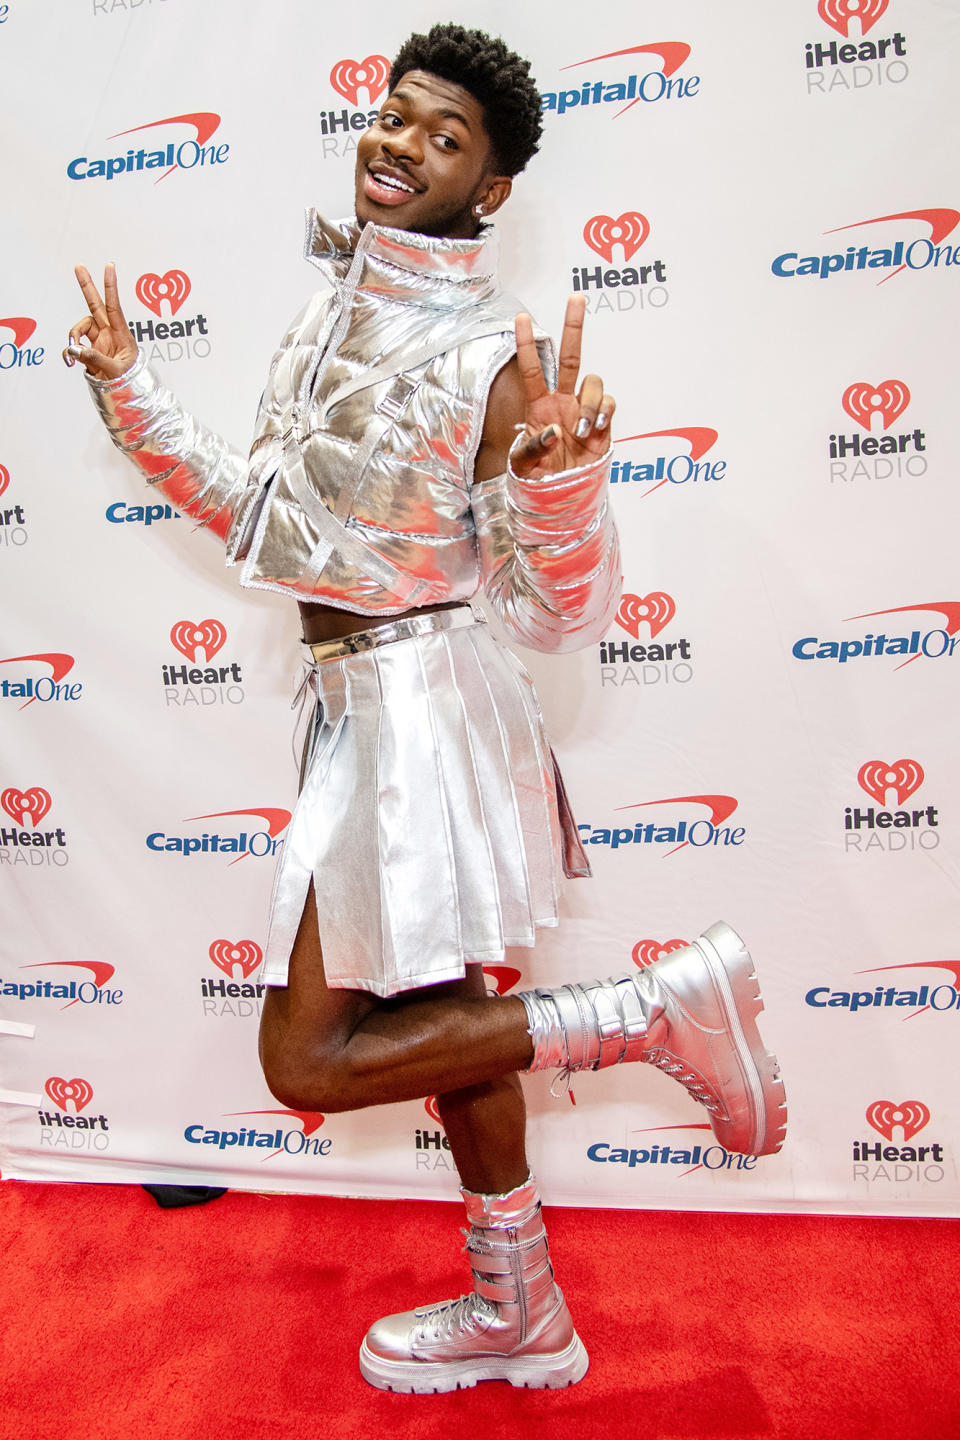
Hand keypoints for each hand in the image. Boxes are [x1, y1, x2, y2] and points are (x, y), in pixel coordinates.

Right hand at [62, 263, 137, 379]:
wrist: (127, 395)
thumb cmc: (130, 381)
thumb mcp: (116, 371)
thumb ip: (96, 359)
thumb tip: (76, 349)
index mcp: (121, 334)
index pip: (114, 306)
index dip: (111, 286)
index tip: (109, 266)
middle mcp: (108, 333)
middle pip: (95, 305)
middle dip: (87, 286)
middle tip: (79, 266)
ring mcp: (98, 341)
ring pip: (79, 328)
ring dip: (73, 336)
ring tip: (74, 353)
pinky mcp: (89, 351)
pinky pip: (74, 346)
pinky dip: (69, 352)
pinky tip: (70, 361)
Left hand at [511, 295, 614, 477]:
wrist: (562, 496)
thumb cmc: (538, 479)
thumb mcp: (523, 466)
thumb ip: (534, 448)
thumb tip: (556, 430)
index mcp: (538, 406)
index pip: (531, 369)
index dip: (525, 344)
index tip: (520, 319)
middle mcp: (562, 401)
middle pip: (571, 356)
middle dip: (573, 327)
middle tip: (576, 298)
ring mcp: (584, 410)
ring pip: (593, 381)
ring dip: (589, 400)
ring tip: (583, 428)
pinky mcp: (603, 423)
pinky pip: (608, 403)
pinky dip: (604, 411)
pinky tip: (595, 429)